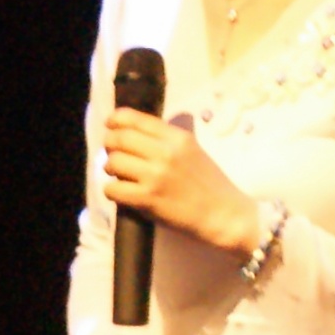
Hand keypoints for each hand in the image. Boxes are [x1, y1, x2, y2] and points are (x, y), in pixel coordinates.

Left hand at [100, 108, 262, 255]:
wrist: (225, 215)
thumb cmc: (210, 184)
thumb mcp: (193, 150)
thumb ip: (167, 140)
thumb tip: (136, 133)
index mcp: (177, 137)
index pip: (135, 119)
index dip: (115, 120)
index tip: (110, 125)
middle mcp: (165, 153)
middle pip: (119, 138)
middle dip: (109, 145)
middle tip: (112, 154)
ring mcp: (155, 176)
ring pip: (112, 163)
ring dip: (110, 169)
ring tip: (119, 175)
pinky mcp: (147, 199)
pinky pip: (113, 189)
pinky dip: (112, 190)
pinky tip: (121, 193)